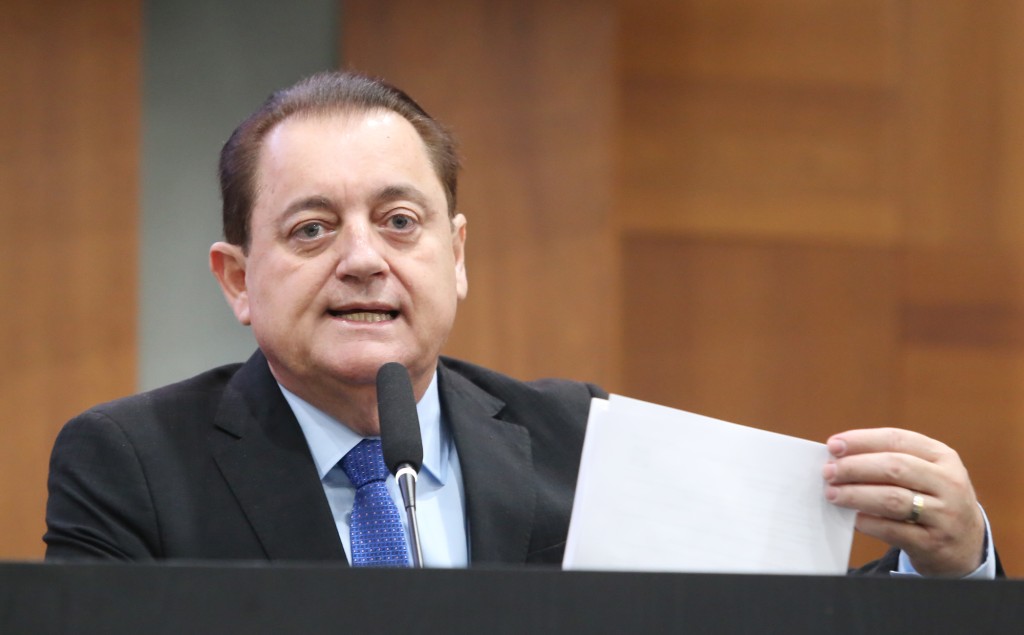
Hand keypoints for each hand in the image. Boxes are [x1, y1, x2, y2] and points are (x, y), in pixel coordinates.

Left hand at [822, 427, 984, 576]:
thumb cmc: (933, 499)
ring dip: (856, 494)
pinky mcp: (933, 542)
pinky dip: (868, 522)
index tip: (833, 445)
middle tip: (828, 472)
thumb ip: (892, 460)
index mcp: (943, 457)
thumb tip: (840, 457)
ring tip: (832, 494)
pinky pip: (893, 530)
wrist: (966, 545)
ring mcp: (944, 514)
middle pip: (894, 467)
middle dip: (855, 467)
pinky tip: (852, 518)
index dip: (862, 440)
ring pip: (892, 499)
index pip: (897, 440)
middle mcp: (948, 483)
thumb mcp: (926, 473)